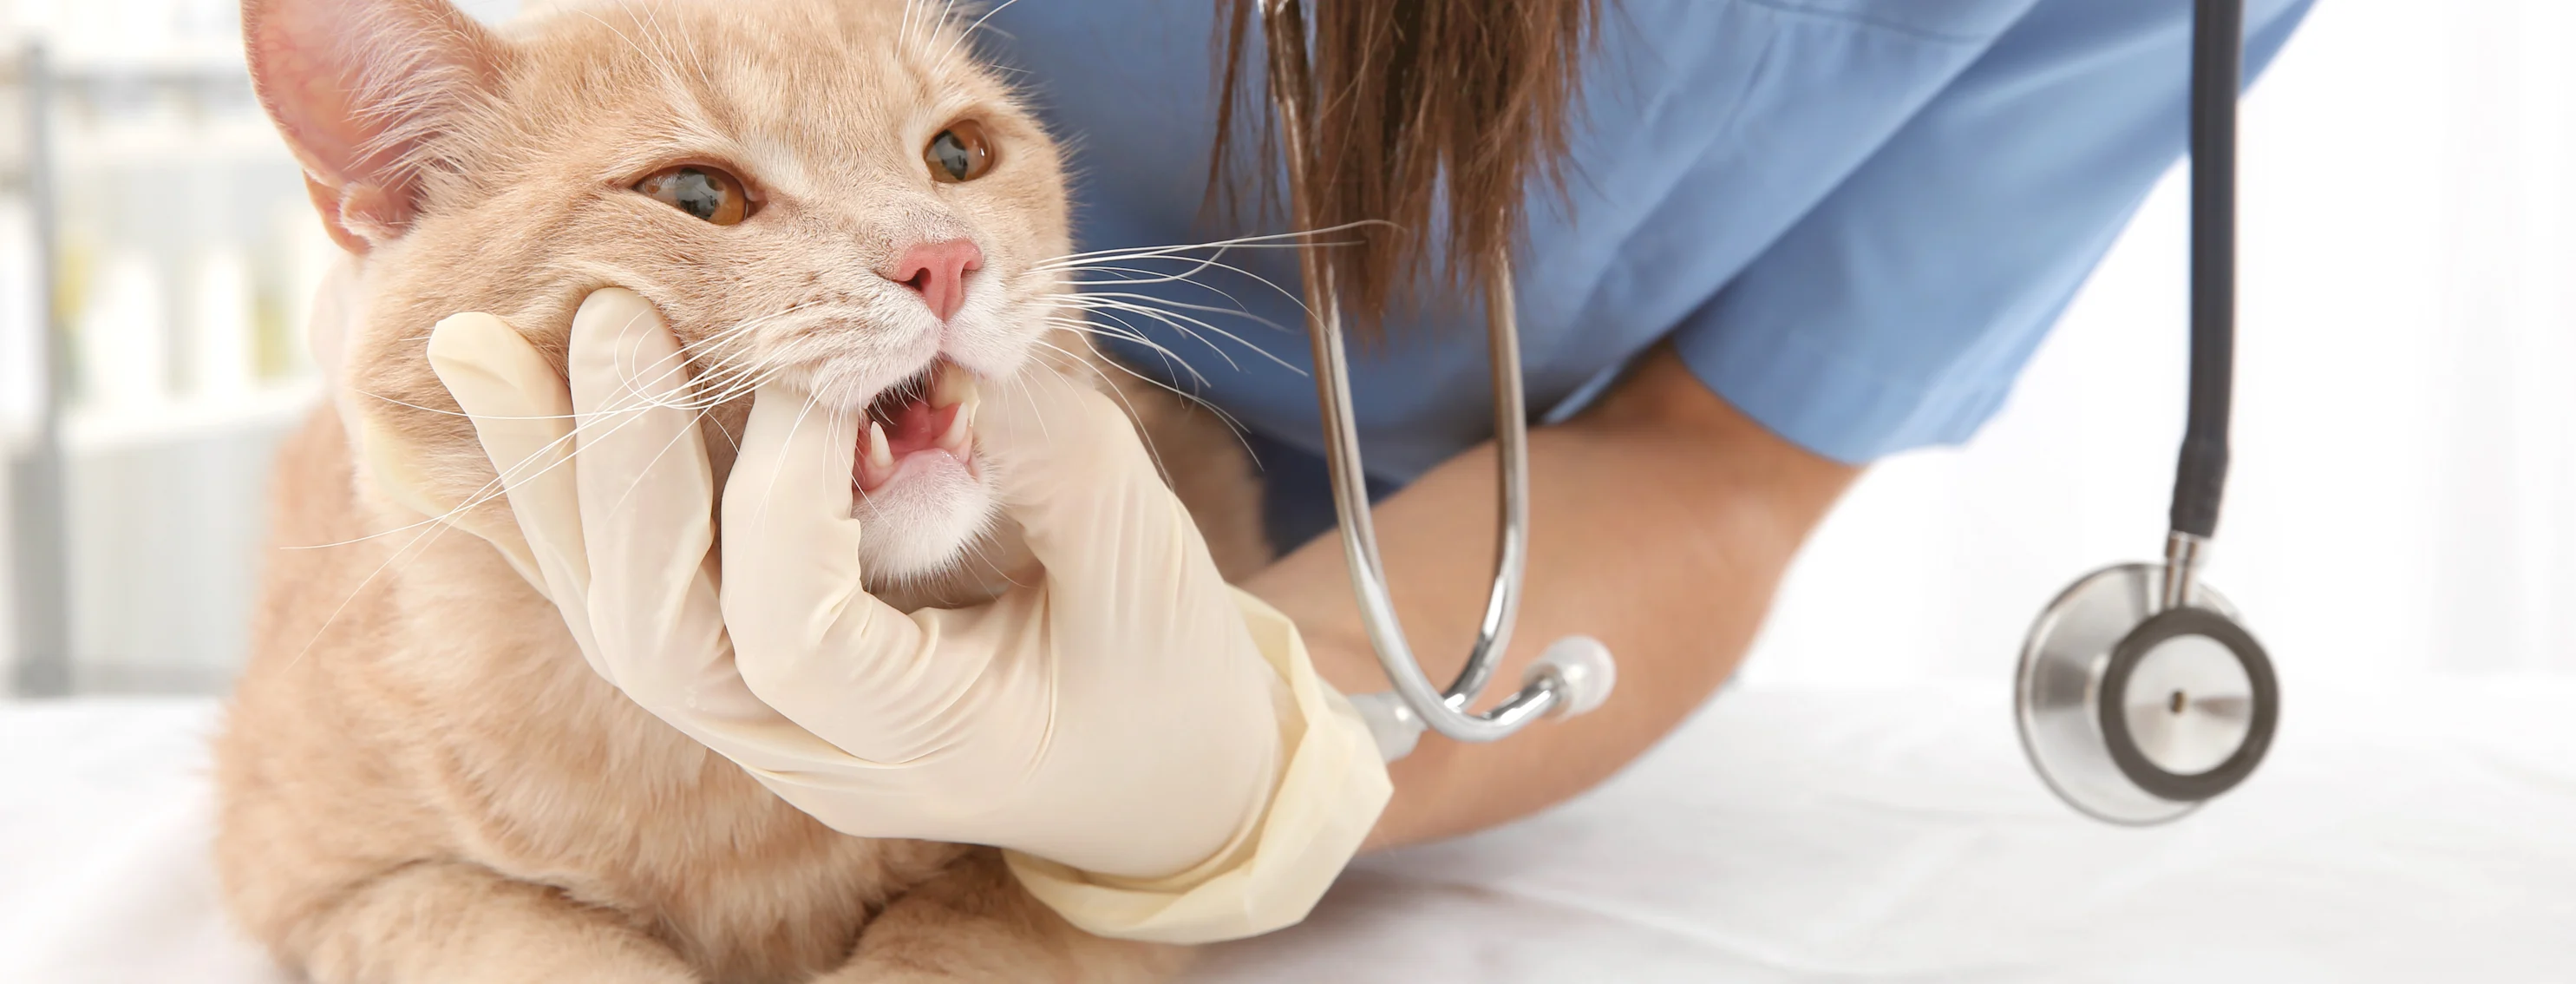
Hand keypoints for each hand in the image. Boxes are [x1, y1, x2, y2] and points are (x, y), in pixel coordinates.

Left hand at [408, 289, 1384, 939]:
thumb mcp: (1144, 558)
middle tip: (610, 314)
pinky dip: (561, 499)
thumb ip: (1051, 446)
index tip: (841, 367)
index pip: (796, 633)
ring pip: (615, 616)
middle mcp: (812, 755)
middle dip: (624, 472)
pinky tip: (504, 405)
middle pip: (660, 636)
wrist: (1155, 774)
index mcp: (924, 746)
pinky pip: (627, 594)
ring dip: (551, 477)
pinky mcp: (744, 676)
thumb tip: (952, 311)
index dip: (793, 488)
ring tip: (480, 341)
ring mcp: (763, 726)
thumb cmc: (1162, 668)